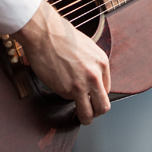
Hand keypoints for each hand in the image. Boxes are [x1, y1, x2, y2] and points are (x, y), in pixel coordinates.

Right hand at [14, 2, 110, 124]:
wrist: (45, 33)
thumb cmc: (62, 37)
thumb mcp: (87, 49)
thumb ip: (92, 65)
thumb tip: (91, 80)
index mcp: (102, 63)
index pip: (106, 89)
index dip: (98, 96)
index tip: (92, 99)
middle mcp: (95, 75)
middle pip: (103, 106)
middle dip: (97, 112)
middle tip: (90, 114)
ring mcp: (81, 85)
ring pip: (88, 113)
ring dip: (85, 118)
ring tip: (81, 118)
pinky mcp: (65, 90)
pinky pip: (68, 100)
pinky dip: (65, 98)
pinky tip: (59, 87)